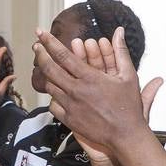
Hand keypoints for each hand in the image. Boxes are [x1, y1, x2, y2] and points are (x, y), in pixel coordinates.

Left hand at [33, 26, 161, 159]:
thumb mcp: (129, 75)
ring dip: (47, 75)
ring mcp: (71, 106)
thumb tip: (119, 31)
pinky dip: (53, 98)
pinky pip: (53, 105)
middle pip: (49, 69)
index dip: (49, 42)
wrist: (125, 135)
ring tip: (47, 68)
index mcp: (89, 77)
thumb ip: (121, 51)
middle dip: (41, 54)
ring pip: (50, 87)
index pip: (62, 55)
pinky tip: (56, 93)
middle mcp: (76, 90)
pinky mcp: (69, 120)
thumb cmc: (129, 106)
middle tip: (36, 46)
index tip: (41, 33)